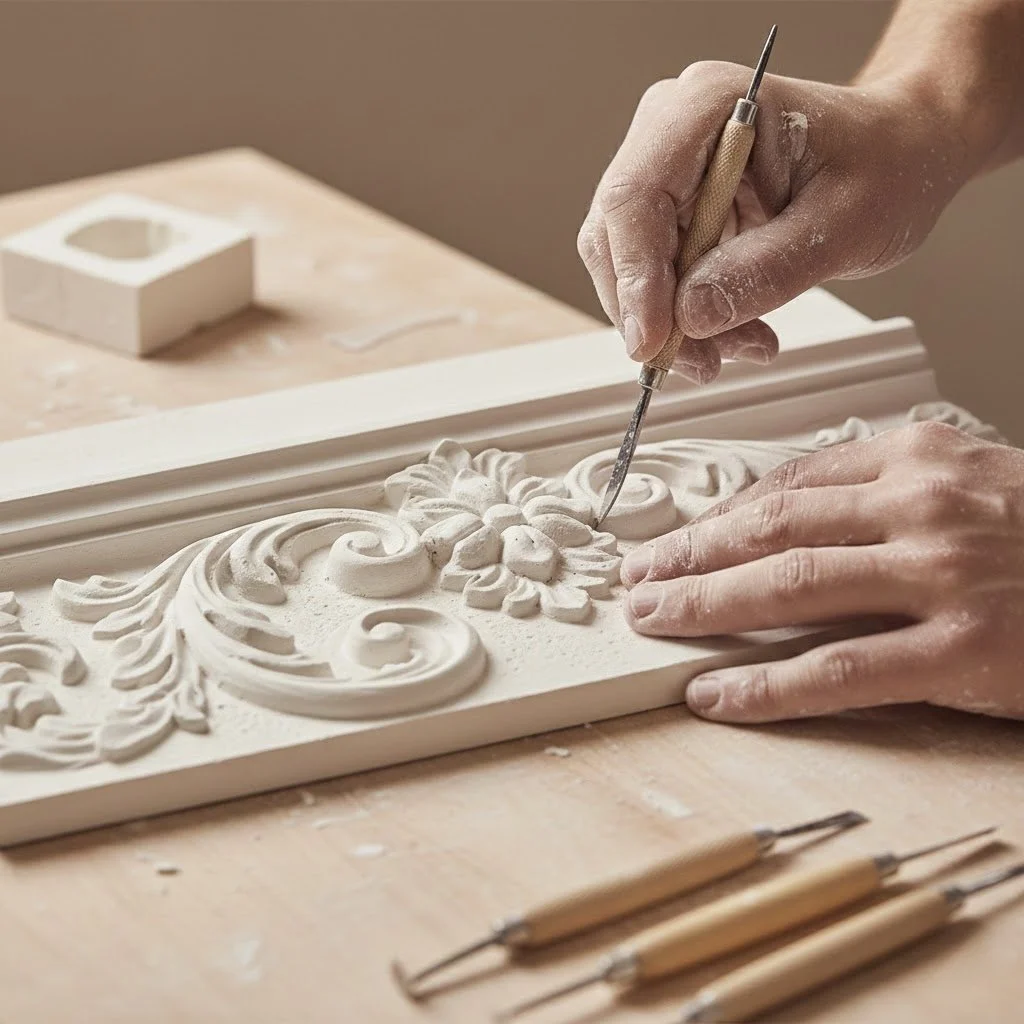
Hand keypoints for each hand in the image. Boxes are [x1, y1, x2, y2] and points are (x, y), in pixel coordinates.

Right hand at [578, 63, 967, 383]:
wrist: (902, 157)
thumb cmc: (887, 164)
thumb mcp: (843, 227)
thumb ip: (765, 271)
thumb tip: (692, 316)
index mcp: (709, 107)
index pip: (635, 197)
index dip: (635, 277)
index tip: (653, 341)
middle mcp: (674, 135)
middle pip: (618, 237)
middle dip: (654, 313)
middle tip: (700, 362)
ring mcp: (671, 175)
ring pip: (633, 269)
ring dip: (678, 325)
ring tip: (742, 346)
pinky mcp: (678, 214)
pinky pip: (661, 281)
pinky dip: (694, 320)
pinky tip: (741, 333)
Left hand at [619, 421, 1023, 721]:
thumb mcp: (969, 483)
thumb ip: (881, 492)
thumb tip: (784, 516)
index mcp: (921, 456)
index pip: (789, 485)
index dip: (719, 519)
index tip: (676, 541)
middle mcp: (924, 504)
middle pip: (772, 529)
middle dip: (690, 558)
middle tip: (638, 577)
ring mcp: (943, 574)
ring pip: (790, 588)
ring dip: (705, 608)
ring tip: (653, 622)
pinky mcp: (965, 648)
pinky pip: (839, 670)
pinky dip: (766, 685)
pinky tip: (717, 695)